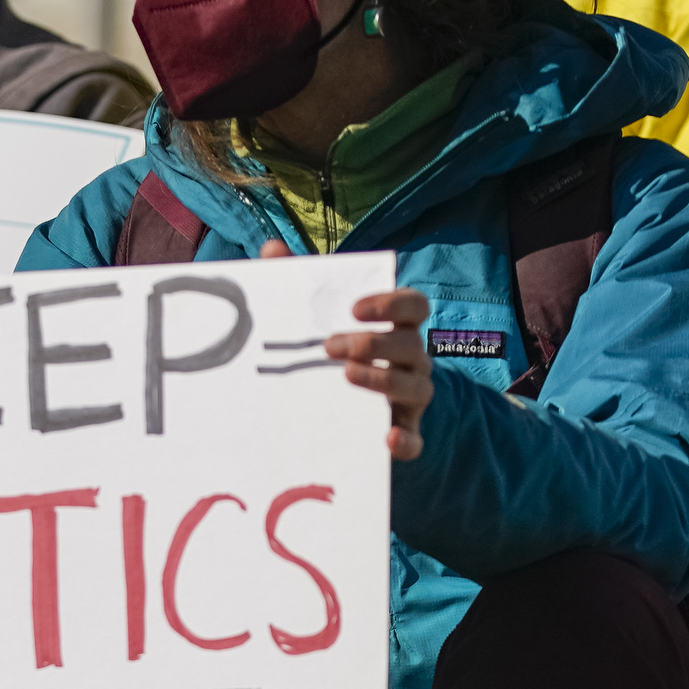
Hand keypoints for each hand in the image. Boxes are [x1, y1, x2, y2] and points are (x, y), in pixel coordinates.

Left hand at [264, 240, 433, 459]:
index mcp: (397, 325)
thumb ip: (300, 280)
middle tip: (329, 346)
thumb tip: (271, 248)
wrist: (344, 406)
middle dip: (373, 342)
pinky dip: (406, 441)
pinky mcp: (404, 431)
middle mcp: (413, 357)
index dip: (391, 302)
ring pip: (416, 386)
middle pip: (412, 343)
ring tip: (347, 376)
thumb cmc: (335, 347)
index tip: (353, 309)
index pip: (415, 305)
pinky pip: (414, 439)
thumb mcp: (319, 315)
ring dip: (384, 380)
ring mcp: (412, 396)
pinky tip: (387, 440)